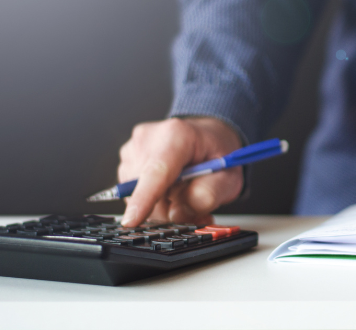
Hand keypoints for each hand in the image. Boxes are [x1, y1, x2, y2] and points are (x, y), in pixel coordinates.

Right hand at [117, 117, 243, 226]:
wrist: (208, 138)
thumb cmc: (217, 153)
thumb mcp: (229, 178)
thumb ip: (208, 195)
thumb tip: (177, 213)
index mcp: (178, 135)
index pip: (157, 171)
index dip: (143, 198)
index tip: (132, 220)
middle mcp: (149, 138)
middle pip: (147, 191)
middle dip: (168, 207)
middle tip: (193, 205)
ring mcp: (133, 148)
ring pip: (137, 196)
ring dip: (161, 205)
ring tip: (184, 194)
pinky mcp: (126, 160)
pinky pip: (133, 193)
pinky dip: (152, 200)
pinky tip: (171, 192)